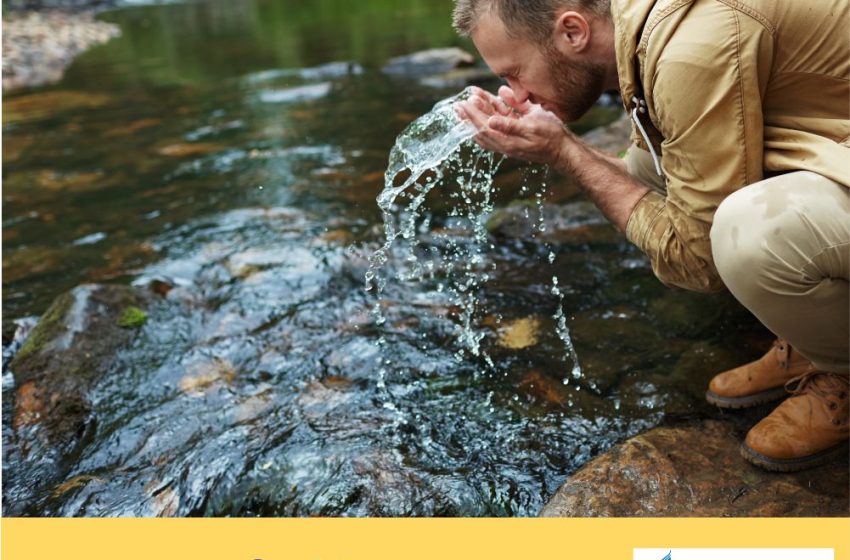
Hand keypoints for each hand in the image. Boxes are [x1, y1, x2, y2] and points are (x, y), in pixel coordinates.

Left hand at [455, 86, 569, 165]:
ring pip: (491, 124)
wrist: (565, 150)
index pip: (483, 128)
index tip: (462, 104)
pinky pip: (502, 122)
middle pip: (483, 127)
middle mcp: (505, 141)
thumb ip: (510, 125)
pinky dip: (495, 111)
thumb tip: (490, 122)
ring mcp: (511, 137)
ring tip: (470, 99)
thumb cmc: (551, 138)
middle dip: (470, 115)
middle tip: (458, 104)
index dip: (471, 116)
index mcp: (506, 141)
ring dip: (481, 111)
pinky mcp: (518, 133)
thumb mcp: (532, 128)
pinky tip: (494, 98)